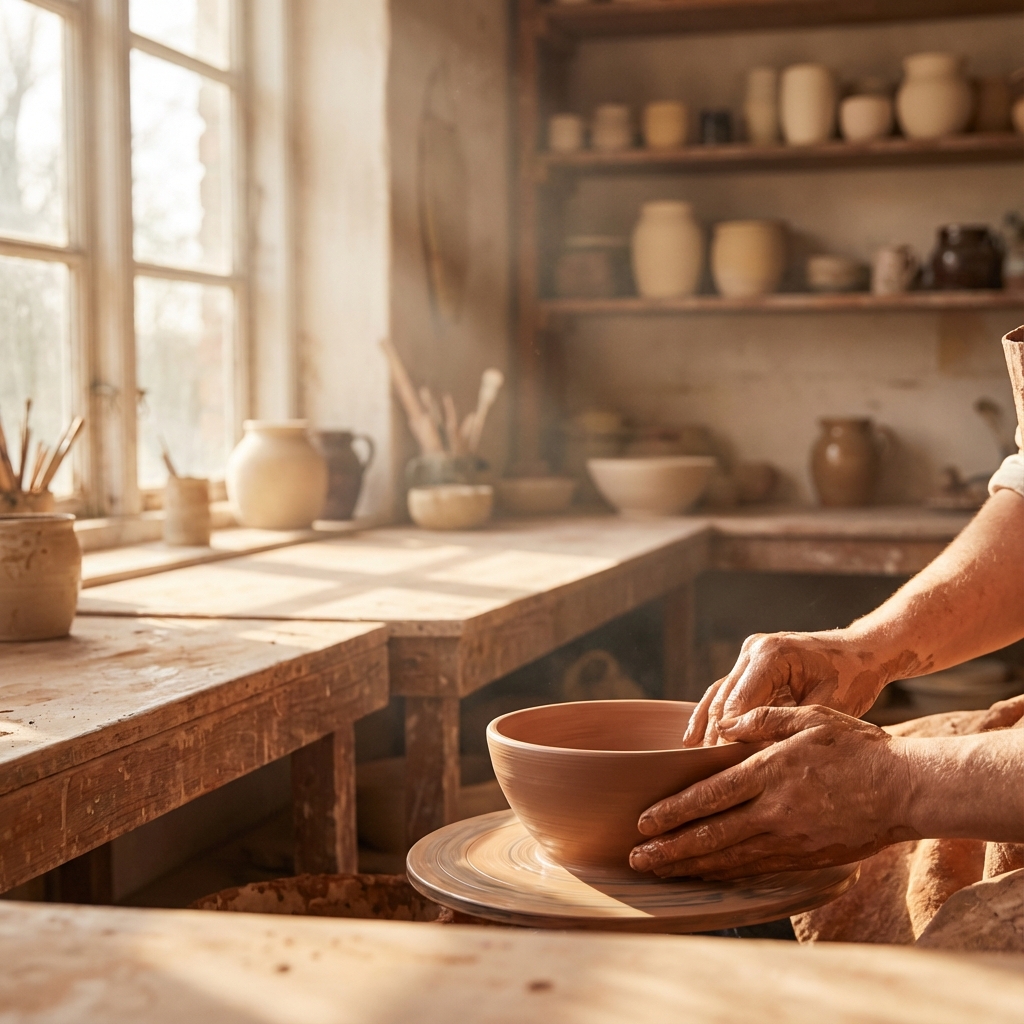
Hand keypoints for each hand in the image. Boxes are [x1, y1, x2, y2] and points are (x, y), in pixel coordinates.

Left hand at [631, 705, 915, 879]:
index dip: (673, 812)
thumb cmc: (857, 747)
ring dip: (690, 866)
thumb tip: (722, 724)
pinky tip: (704, 874)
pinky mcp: (805, 857)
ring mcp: (790, 839)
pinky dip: (724, 872)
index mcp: (770, 771)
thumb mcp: (809, 716)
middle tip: (636, 858)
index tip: (643, 821)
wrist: (908, 790)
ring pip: (729, 858)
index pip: (709, 796)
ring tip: (658, 871)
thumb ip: (762, 718)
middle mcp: (775, 810)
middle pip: (710, 835)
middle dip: (669, 849)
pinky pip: (755, 868)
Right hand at [682, 631, 928, 746]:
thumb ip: (793, 727)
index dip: (729, 738)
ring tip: (690, 760)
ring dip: (706, 727)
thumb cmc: (853, 676)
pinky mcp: (750, 666)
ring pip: (718, 695)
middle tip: (704, 774)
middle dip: (714, 738)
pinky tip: (694, 739)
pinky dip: (711, 715)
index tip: (722, 770)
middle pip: (724, 700)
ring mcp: (749, 656)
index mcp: (772, 655)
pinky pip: (725, 692)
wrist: (862, 651)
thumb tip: (762, 758)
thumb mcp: (829, 705)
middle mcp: (754, 651)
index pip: (739, 703)